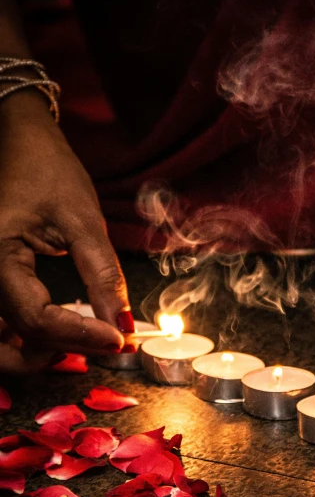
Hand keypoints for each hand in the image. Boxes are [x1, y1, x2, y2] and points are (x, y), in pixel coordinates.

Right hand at [0, 92, 131, 370]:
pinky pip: (2, 327)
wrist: (19, 142)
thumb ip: (102, 275)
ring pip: (2, 343)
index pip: (36, 318)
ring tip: (84, 342)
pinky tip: (62, 334)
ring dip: (39, 355)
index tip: (121, 338)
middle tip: (108, 342)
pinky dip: (29, 340)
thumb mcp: (83, 219)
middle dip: (65, 350)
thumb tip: (122, 324)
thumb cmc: (47, 170)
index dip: (81, 335)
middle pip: (15, 339)